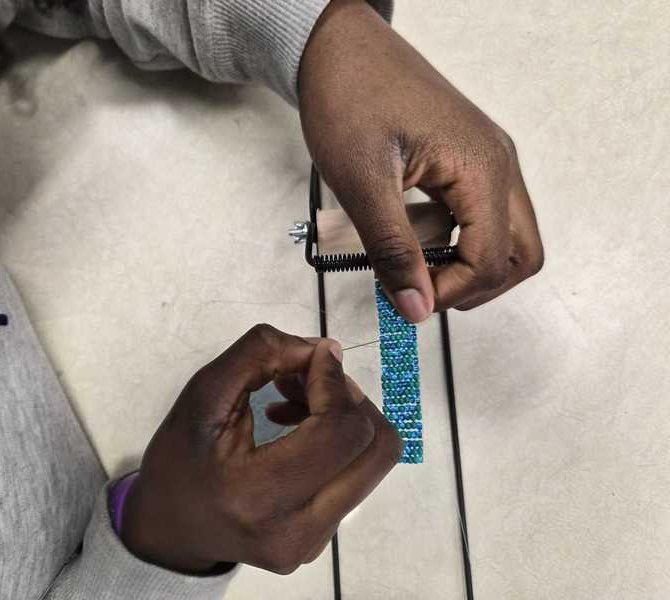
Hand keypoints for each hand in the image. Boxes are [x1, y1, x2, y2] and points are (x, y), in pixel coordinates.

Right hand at [119, 325, 401, 573]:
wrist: (167, 531)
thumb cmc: (177, 460)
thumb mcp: (203, 394)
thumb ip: (260, 355)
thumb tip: (324, 350)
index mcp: (258, 496)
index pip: (340, 429)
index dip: (334, 380)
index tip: (310, 356)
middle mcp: (298, 531)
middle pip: (377, 447)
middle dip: (350, 397)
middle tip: (308, 377)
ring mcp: (315, 543)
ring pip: (373, 461)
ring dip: (346, 416)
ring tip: (297, 400)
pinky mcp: (322, 543)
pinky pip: (356, 477)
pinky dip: (338, 441)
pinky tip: (298, 429)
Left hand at [299, 0, 543, 321]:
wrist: (339, 46)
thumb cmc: (349, 97)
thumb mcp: (364, 183)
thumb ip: (392, 250)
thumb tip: (415, 307)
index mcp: (482, 168)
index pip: (494, 260)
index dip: (450, 293)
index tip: (405, 299)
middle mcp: (498, 163)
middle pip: (522, 254)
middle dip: (477, 286)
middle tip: (422, 292)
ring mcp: (488, 158)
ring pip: (507, 236)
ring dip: (468, 263)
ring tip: (414, 264)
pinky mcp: (470, 157)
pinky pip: (483, 213)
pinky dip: (457, 239)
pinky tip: (414, 236)